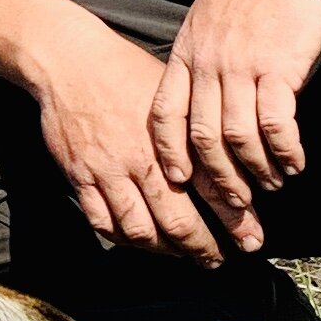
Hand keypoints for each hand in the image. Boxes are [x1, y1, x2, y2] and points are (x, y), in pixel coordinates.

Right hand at [19, 0, 222, 265]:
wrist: (69, 61)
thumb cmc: (124, 70)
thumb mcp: (172, 91)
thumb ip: (195, 129)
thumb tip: (232, 154)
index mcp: (170, 138)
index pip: (211, 189)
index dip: (235, 219)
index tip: (251, 237)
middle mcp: (141, 160)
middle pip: (178, 221)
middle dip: (204, 247)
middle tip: (219, 260)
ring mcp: (107, 172)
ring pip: (140, 230)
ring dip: (165, 250)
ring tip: (182, 256)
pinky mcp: (80, 177)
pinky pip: (102, 222)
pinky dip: (123, 239)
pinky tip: (138, 240)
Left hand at [150, 0, 320, 252]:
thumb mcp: (205, 21)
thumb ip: (196, 60)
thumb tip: (197, 99)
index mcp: (185, 56)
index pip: (164, 116)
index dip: (169, 154)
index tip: (180, 181)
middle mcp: (208, 66)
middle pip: (201, 138)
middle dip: (218, 179)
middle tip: (235, 205)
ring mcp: (241, 68)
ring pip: (238, 138)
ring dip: (256, 170)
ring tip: (271, 185)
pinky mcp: (278, 68)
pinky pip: (276, 123)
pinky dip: (285, 151)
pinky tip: (294, 163)